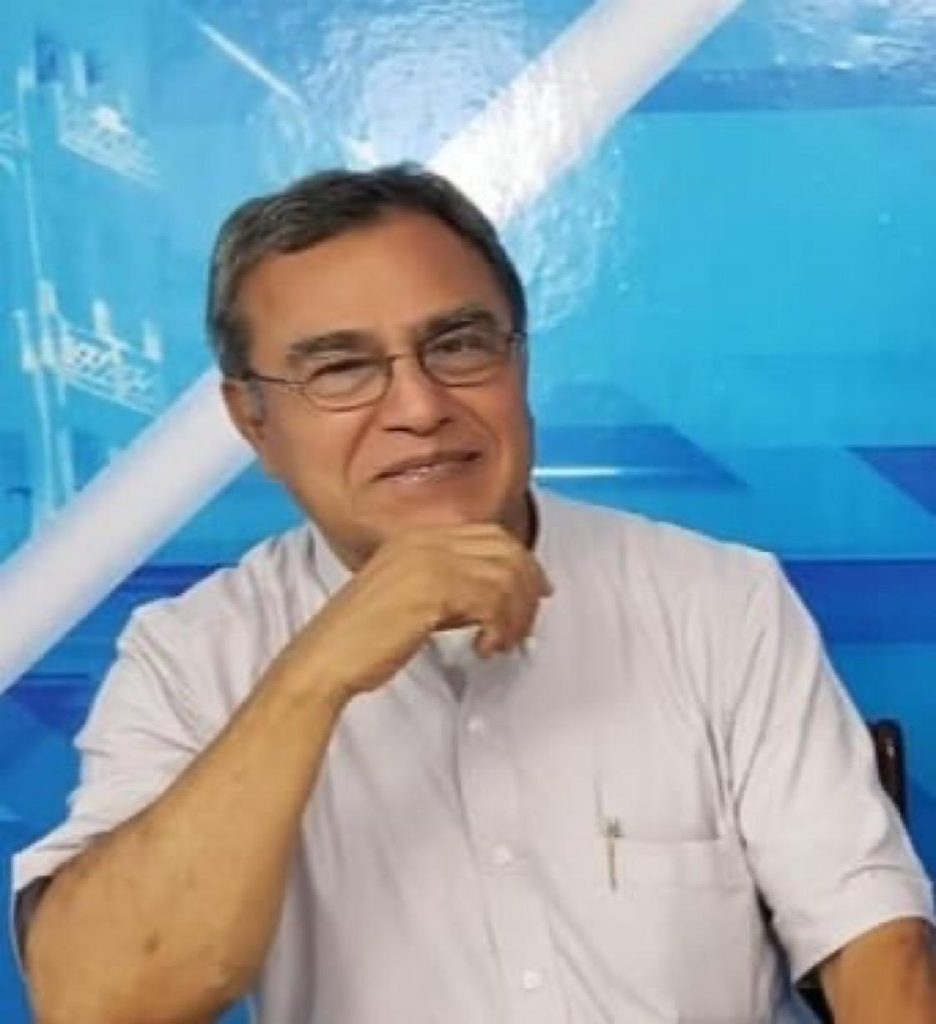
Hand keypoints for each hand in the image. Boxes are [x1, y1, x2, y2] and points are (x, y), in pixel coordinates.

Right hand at [284, 524, 552, 699]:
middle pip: (505, 549)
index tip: (538, 591)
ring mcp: (427, 562)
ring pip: (505, 577)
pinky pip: (492, 601)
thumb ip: (450, 586)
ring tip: (503, 643)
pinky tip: (485, 648)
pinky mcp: (432, 590)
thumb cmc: (366, 638)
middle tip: (526, 624)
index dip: (523, 563)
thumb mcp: (411, 597)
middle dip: (527, 588)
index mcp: (417, 537)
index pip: (491, 535)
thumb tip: (498, 595)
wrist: (327, 657)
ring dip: (515, 615)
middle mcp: (424, 541)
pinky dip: (500, 628)